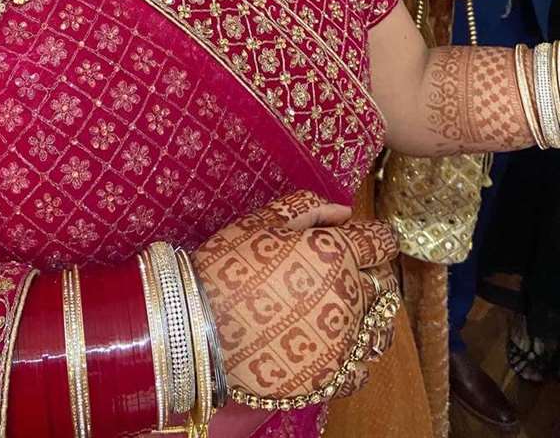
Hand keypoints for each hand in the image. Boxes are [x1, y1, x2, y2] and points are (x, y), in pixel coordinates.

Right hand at [193, 192, 399, 403]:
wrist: (198, 324)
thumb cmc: (228, 266)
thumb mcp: (262, 222)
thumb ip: (308, 208)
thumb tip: (344, 212)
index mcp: (335, 255)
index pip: (382, 242)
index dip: (373, 236)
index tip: (358, 239)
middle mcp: (348, 299)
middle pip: (387, 283)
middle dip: (373, 272)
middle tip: (346, 270)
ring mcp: (341, 343)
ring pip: (382, 329)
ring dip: (370, 316)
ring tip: (343, 310)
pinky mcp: (329, 377)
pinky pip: (362, 369)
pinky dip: (355, 356)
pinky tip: (334, 345)